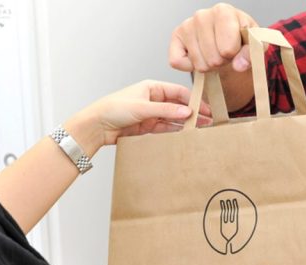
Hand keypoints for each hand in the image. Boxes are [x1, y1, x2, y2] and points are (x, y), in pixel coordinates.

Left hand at [67, 80, 210, 153]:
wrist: (97, 126)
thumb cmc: (113, 108)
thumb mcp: (142, 107)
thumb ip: (166, 110)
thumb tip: (187, 111)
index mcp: (152, 87)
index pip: (178, 92)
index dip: (192, 100)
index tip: (205, 108)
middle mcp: (153, 99)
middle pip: (178, 106)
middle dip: (192, 113)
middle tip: (208, 121)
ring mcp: (151, 114)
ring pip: (173, 118)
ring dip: (186, 123)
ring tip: (201, 129)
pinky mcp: (147, 127)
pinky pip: (166, 129)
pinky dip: (176, 132)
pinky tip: (186, 135)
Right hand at [169, 3, 257, 72]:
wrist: (226, 38)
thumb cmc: (240, 38)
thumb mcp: (253, 45)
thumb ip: (251, 54)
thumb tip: (239, 65)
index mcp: (223, 11)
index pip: (228, 48)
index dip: (234, 55)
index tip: (236, 49)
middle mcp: (202, 15)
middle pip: (213, 59)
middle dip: (221, 62)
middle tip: (224, 54)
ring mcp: (186, 26)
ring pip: (199, 64)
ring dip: (208, 66)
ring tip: (214, 54)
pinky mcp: (175, 37)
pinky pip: (178, 63)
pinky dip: (189, 67)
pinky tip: (198, 56)